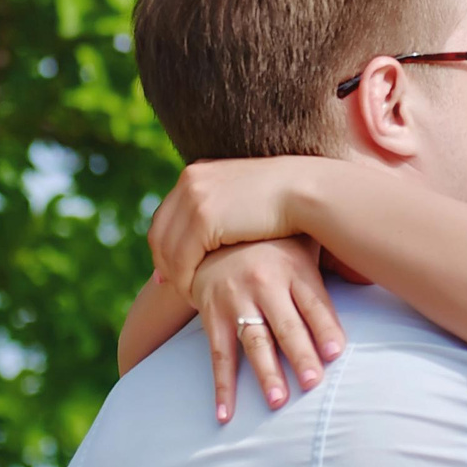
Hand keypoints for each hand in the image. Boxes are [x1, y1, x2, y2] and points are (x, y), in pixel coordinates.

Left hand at [148, 156, 320, 291]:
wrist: (306, 192)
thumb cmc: (286, 199)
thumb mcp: (243, 195)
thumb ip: (222, 207)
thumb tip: (208, 230)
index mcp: (197, 171)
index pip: (166, 215)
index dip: (165, 245)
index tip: (170, 269)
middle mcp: (189, 181)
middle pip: (160, 231)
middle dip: (164, 263)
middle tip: (173, 287)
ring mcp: (194, 199)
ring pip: (167, 249)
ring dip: (174, 276)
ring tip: (188, 295)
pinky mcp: (203, 220)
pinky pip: (181, 260)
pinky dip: (184, 281)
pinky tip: (195, 294)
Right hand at [189, 238, 346, 421]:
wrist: (213, 232)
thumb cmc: (272, 244)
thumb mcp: (305, 243)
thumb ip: (335, 261)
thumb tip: (374, 274)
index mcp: (294, 268)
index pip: (314, 303)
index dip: (325, 328)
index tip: (336, 353)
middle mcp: (265, 282)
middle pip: (286, 324)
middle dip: (299, 354)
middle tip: (312, 382)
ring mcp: (236, 299)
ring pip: (255, 340)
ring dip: (266, 372)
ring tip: (278, 400)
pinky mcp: (212, 314)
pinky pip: (219, 353)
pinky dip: (223, 386)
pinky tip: (226, 413)